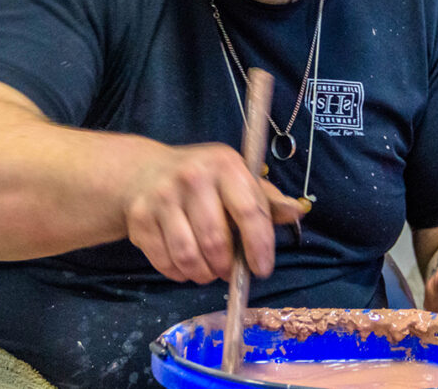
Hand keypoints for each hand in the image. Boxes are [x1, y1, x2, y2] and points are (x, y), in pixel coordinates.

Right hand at [122, 142, 304, 283]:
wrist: (143, 172)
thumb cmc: (204, 180)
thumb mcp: (237, 179)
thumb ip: (266, 200)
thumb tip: (298, 211)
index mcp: (224, 165)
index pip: (248, 211)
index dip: (259, 246)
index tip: (262, 269)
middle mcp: (192, 177)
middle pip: (216, 241)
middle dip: (227, 266)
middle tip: (229, 270)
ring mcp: (162, 198)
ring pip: (189, 257)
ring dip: (203, 274)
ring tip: (209, 269)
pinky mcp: (139, 220)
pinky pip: (166, 263)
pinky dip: (180, 273)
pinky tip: (186, 264)